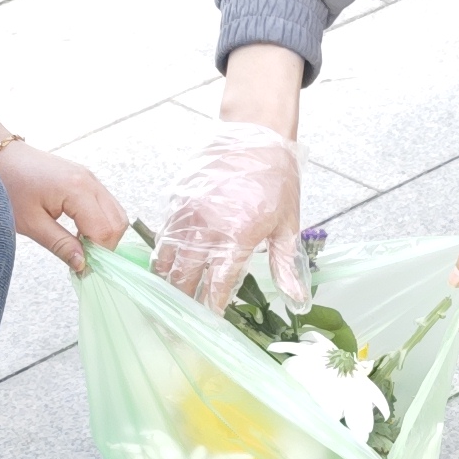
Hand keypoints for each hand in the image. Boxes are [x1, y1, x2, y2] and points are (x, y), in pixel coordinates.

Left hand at [0, 139, 121, 271]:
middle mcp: (90, 181)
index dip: (98, 254)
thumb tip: (82, 265)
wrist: (1, 157)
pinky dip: (100, 223)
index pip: (104, 230)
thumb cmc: (10, 186)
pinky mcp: (87, 179)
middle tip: (83, 259)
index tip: (82, 269)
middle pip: (117, 223)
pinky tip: (80, 232)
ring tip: (81, 246)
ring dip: (104, 235)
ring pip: (116, 214)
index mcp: (77, 190)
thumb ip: (60, 244)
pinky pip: (106, 206)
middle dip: (105, 246)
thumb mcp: (31, 223)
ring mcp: (91, 178)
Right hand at [153, 118, 306, 310]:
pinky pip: (163, 235)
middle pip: (184, 277)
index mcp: (237, 237)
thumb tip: (297, 299)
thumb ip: (285, 265)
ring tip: (164, 303)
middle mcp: (206, 228)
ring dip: (165, 283)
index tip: (208, 323)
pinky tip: (164, 269)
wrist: (256, 134)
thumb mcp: (287, 225)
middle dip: (181, 303)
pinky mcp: (177, 200)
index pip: (217, 284)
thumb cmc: (277, 179)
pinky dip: (161, 255)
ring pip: (166, 258)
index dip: (211, 307)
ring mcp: (187, 213)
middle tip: (177, 324)